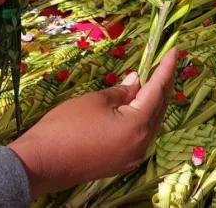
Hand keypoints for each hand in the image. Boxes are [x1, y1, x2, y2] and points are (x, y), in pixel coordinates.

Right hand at [9, 49, 177, 197]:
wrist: (40, 164)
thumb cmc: (65, 127)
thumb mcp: (95, 101)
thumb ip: (121, 91)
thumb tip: (136, 83)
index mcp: (138, 125)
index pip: (158, 90)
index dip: (166, 69)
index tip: (175, 51)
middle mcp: (141, 144)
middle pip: (159, 109)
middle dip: (163, 85)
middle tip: (165, 63)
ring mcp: (132, 157)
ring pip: (150, 124)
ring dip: (152, 102)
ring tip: (152, 80)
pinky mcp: (120, 163)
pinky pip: (139, 136)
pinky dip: (141, 118)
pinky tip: (136, 106)